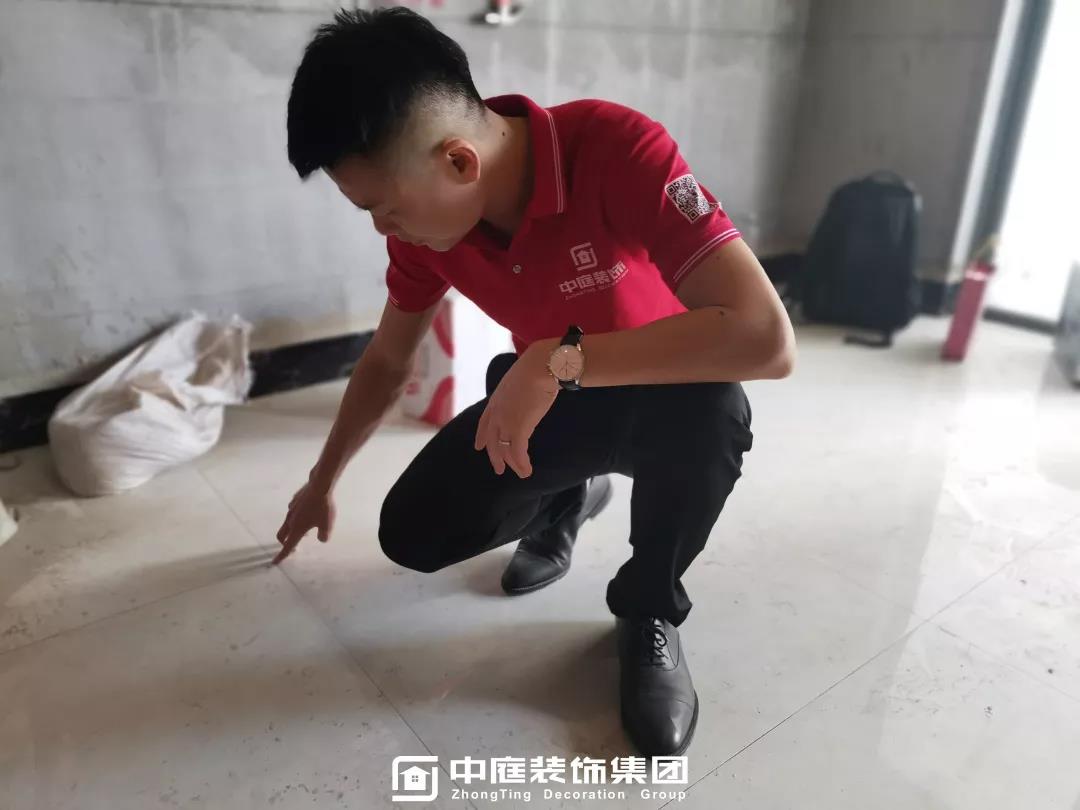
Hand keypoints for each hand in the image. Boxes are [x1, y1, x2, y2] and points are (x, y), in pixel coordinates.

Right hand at [273, 480, 335, 563]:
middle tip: (293, 546)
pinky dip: (295, 518)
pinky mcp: (294, 501)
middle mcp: (290, 520)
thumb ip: (323, 535)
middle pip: (282, 536)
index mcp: (297, 528)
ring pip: (286, 524)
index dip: (281, 555)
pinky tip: (306, 514)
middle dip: (284, 543)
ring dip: (292, 530)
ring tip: (306, 531)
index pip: (287, 546)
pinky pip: (291, 513)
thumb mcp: (327, 524)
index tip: (274, 562)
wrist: (319, 485)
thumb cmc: (323, 507)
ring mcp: (291, 510)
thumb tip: (321, 540)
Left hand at [474, 342, 559, 477]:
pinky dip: (522, 464)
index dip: (482, 436)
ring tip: (521, 473)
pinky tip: (527, 471)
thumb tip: (528, 395)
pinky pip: (518, 453)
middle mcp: (497, 414)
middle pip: (493, 441)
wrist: (540, 367)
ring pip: (505, 450)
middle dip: (495, 457)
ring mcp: (505, 422)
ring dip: (513, 465)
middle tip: (499, 469)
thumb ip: (518, 392)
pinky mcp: (518, 429)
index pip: (484, 423)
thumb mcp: (519, 381)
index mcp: (495, 401)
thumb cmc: (536, 369)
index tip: (479, 446)